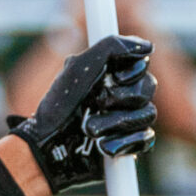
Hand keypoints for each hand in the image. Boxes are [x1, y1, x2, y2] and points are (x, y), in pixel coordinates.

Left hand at [9, 34, 155, 193]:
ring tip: (89, 129)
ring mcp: (128, 119)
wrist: (47, 149)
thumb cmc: (57, 108)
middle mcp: (121, 93)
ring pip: (148, 113)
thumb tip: (148, 45)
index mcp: (109, 72)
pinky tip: (103, 146)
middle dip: (120, 98)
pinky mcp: (130, 143)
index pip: (140, 63)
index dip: (134, 69)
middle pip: (148, 87)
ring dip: (116, 122)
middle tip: (95, 103)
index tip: (117, 77)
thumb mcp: (77, 69)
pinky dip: (124, 142)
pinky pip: (146, 139)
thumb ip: (110, 47)